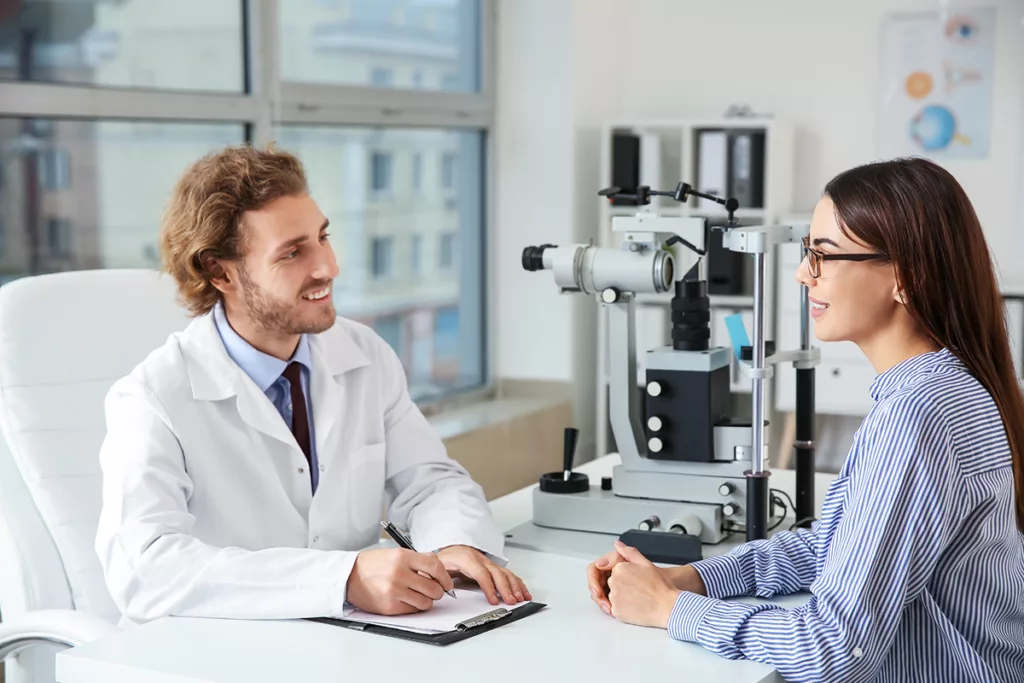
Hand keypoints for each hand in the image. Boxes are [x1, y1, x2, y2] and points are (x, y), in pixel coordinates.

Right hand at [346, 547, 453, 614]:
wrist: (349, 576)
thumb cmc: (373, 564)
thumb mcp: (396, 553)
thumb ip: (419, 558)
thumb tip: (439, 565)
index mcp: (403, 557)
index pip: (435, 567)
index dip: (445, 577)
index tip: (448, 583)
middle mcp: (399, 573)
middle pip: (434, 588)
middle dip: (438, 592)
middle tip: (435, 591)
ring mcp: (394, 591)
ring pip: (426, 602)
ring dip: (427, 601)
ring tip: (419, 596)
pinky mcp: (389, 606)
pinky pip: (413, 610)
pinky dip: (414, 607)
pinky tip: (408, 600)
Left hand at [436, 545, 531, 605]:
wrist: (453, 549)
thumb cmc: (447, 559)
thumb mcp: (438, 564)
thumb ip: (436, 574)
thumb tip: (436, 583)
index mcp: (467, 559)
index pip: (481, 574)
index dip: (489, 587)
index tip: (494, 600)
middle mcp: (482, 560)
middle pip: (497, 574)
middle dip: (506, 589)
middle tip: (511, 601)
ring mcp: (490, 563)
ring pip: (506, 574)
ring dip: (515, 586)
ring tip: (520, 598)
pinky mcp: (495, 568)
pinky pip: (509, 575)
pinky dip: (518, 584)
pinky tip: (524, 592)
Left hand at [587, 545, 704, 614]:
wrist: (668, 607)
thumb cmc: (660, 587)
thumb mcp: (646, 563)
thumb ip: (629, 552)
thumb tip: (618, 545)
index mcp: (619, 568)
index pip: (616, 570)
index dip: (628, 576)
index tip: (637, 581)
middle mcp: (614, 582)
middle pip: (613, 582)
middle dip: (624, 585)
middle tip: (640, 589)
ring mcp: (614, 597)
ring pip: (614, 596)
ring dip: (623, 597)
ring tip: (639, 598)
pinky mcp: (616, 611)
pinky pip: (615, 609)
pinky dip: (623, 608)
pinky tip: (636, 606)